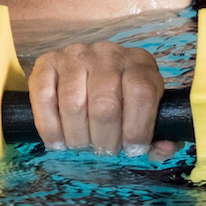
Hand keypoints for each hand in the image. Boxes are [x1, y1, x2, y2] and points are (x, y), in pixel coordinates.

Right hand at [28, 41, 175, 156]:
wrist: (89, 71)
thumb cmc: (125, 98)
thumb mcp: (149, 110)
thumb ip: (161, 134)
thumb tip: (162, 150)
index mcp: (140, 63)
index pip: (141, 92)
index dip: (137, 127)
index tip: (132, 150)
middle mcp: (108, 53)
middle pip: (105, 103)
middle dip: (105, 138)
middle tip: (104, 152)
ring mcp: (75, 55)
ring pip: (73, 103)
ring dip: (77, 135)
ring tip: (82, 147)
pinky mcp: (47, 62)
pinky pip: (43, 97)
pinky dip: (49, 126)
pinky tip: (58, 142)